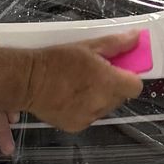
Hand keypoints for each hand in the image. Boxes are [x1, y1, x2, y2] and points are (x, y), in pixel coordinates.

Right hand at [23, 38, 143, 134]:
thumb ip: (115, 44)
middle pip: (120, 97)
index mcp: (109, 83)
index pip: (136, 87)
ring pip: (105, 108)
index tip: (118, 70)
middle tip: (94, 74)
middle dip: (112, 86)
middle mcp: (102, 104)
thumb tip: (136, 37)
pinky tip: (69, 97)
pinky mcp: (76, 127)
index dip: (129, 77)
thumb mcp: (86, 46)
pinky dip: (84, 108)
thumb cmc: (56, 60)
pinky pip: (89, 116)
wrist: (27, 81)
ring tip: (78, 85)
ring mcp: (89, 117)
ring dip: (99, 98)